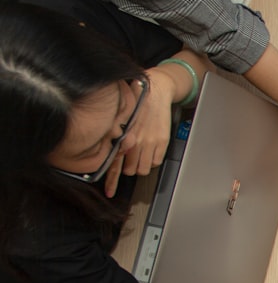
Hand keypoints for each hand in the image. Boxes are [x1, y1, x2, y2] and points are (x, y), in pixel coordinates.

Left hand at [110, 77, 172, 195]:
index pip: (115, 165)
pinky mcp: (162, 142)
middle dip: (129, 166)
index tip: (110, 192)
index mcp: (122, 136)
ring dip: (141, 165)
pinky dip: (153, 159)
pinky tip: (150, 150)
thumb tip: (112, 154)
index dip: (112, 181)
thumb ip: (116, 138)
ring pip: (144, 169)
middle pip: (130, 170)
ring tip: (141, 154)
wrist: (156, 90)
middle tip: (130, 159)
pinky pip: (156, 162)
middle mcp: (135, 141)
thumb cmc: (136, 102)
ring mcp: (150, 143)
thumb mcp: (119, 119)